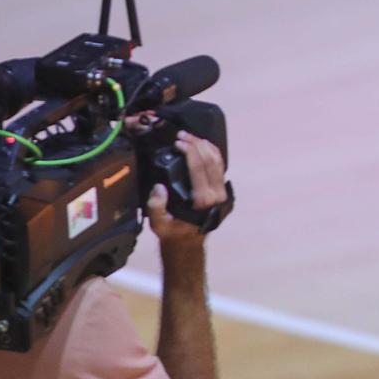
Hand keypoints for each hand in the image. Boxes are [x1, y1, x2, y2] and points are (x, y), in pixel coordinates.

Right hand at [147, 131, 225, 247]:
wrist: (188, 243)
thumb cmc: (173, 233)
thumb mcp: (159, 225)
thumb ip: (156, 208)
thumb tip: (159, 188)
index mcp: (202, 201)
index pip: (199, 167)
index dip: (189, 151)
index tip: (177, 142)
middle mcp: (216, 195)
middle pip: (210, 160)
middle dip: (197, 144)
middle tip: (182, 135)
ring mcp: (222, 192)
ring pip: (218, 161)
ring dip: (205, 146)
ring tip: (190, 137)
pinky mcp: (222, 190)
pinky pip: (220, 166)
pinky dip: (212, 153)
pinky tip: (202, 145)